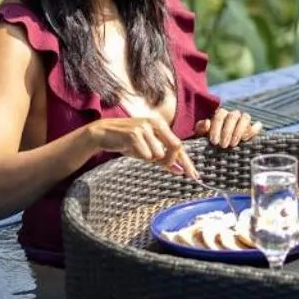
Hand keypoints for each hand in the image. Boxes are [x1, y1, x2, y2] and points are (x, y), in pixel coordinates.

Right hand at [85, 115, 199, 180]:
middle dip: (170, 161)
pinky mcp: (134, 133)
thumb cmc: (127, 143)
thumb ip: (164, 160)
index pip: (179, 145)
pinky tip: (130, 149)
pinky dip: (140, 156)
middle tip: (160, 164)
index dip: (187, 162)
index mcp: (161, 125)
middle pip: (176, 146)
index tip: (194, 176)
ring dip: (149, 158)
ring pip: (159, 154)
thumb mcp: (148, 151)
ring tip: (137, 151)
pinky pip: (146, 154)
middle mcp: (156, 123)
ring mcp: (145, 127)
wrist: (103, 134)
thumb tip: (180, 171)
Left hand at [200, 107, 262, 149]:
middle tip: (224, 146)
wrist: (219, 148)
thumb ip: (201, 128)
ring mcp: (244, 121)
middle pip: (233, 116)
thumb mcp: (201, 135)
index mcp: (221, 114)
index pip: (220, 115)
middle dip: (228, 131)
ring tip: (233, 144)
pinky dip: (253, 130)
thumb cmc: (209, 140)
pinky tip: (246, 139)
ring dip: (239, 130)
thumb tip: (207, 123)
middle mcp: (233, 115)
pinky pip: (257, 125)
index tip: (214, 142)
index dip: (217, 127)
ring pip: (245, 117)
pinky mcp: (252, 129)